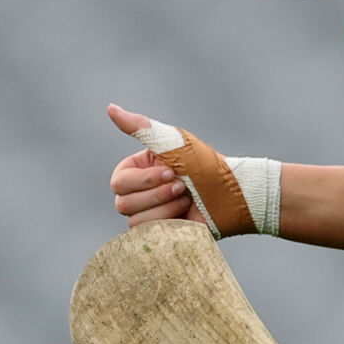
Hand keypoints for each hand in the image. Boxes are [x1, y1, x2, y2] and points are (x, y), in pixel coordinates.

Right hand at [108, 104, 203, 227]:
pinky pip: (148, 235)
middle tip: (184, 187)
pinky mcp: (160, 232)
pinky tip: (186, 215)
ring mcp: (149, 213)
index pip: (119, 182)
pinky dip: (169, 223)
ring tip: (188, 199)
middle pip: (123, 203)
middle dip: (158, 194)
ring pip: (135, 221)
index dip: (145, 180)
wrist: (233, 196)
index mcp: (138, 170)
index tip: (172, 171)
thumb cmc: (207, 166)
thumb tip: (110, 108)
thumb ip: (141, 127)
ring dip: (167, 208)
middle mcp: (139, 192)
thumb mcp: (174, 143)